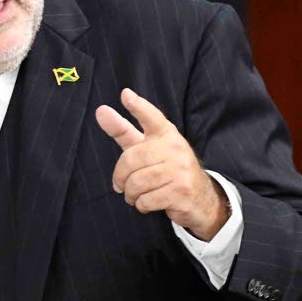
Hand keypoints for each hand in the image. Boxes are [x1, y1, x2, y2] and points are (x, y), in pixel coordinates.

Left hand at [95, 88, 228, 239]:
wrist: (200, 198)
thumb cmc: (167, 170)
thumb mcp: (147, 148)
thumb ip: (124, 131)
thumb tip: (100, 110)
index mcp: (166, 134)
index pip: (151, 117)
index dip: (138, 107)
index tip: (126, 95)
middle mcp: (175, 147)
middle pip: (131, 159)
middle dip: (120, 177)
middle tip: (121, 185)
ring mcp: (180, 169)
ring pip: (137, 182)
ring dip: (131, 194)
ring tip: (135, 195)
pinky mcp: (181, 191)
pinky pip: (146, 200)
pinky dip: (141, 205)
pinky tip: (148, 202)